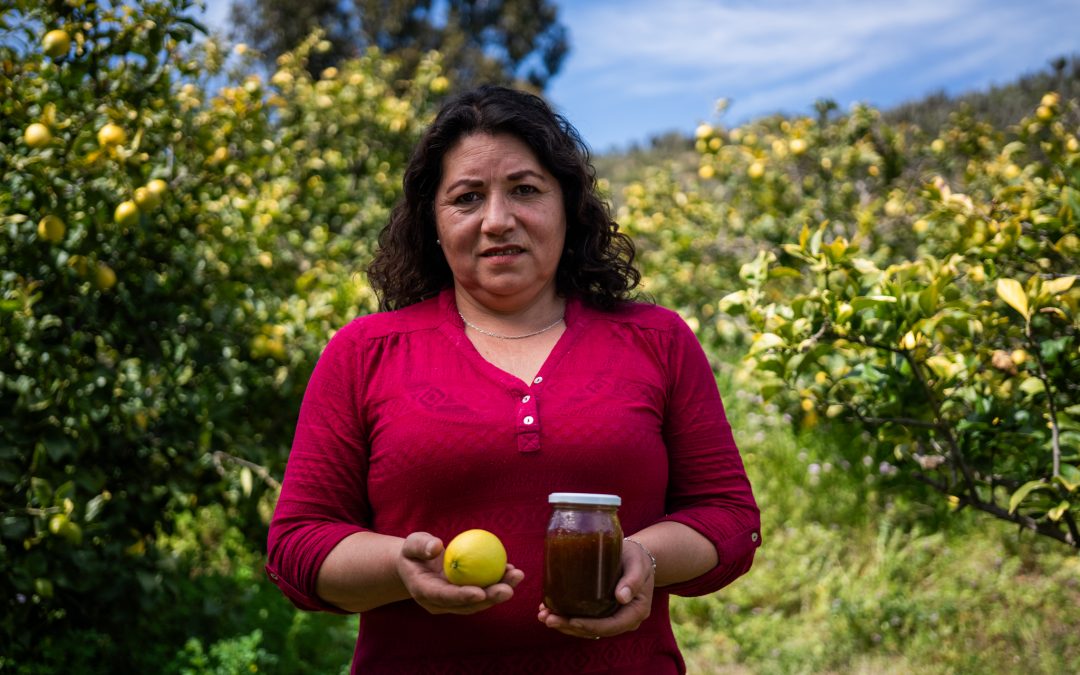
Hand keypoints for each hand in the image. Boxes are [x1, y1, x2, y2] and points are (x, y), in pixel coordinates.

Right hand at [396, 532, 523, 614]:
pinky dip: (498, 583)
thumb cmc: (414, 552)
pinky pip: (483, 592)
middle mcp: (440, 603)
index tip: (480, 593)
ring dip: (499, 591)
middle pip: (467, 605)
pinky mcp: (464, 598)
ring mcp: (453, 603)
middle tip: (508, 589)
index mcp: (424, 591)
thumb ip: (421, 545)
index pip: (444, 596)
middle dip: (489, 599)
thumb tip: (436, 547)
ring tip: (517, 576)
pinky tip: (512, 571)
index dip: (462, 596)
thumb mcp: (412, 544)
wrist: (415, 566)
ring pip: (479, 602)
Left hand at [537, 538, 654, 638]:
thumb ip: (633, 579)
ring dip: (564, 625)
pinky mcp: (602, 611)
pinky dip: (567, 617)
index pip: (612, 626)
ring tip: (543, 616)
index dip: (591, 626)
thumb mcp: (638, 565)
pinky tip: (549, 610)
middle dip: (570, 627)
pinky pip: (584, 619)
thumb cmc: (637, 558)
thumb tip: (621, 597)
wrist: (637, 556)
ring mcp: (612, 617)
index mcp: (636, 612)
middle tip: (548, 619)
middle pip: (595, 630)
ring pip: (587, 628)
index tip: (572, 621)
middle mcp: (624, 619)